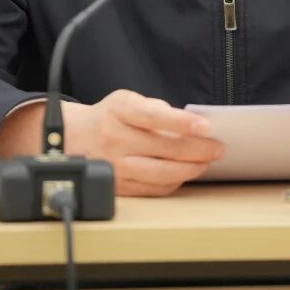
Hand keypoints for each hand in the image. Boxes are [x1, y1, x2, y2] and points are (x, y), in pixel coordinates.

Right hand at [0, 89, 223, 196]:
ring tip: (206, 162)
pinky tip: (185, 173)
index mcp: (118, 111)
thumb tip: (190, 123)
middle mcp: (115, 139)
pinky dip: (175, 181)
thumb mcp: (127, 100)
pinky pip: (153, 188)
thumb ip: (156, 109)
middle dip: (198, 150)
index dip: (181, 122)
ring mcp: (115, 166)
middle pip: (164, 149)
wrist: (72, 138)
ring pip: (161, 173)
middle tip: (217, 148)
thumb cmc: (109, 116)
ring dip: (191, 169)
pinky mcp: (118, 186)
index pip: (153, 117)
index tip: (205, 125)